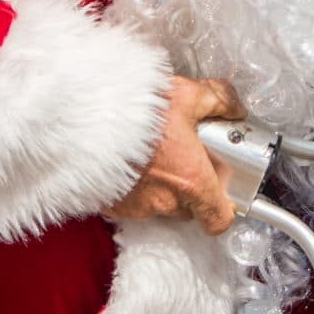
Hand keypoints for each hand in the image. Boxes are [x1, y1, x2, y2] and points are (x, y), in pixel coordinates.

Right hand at [106, 76, 244, 234]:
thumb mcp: (186, 93)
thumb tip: (234, 109)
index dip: (223, 208)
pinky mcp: (110, 204)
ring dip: (159, 186)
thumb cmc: (133, 108)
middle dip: (189, 188)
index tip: (221, 192)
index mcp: (190, 180)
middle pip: (188, 209)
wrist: (79, 115)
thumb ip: (219, 101)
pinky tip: (128, 159)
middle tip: (182, 157)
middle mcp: (164, 200)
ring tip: (151, 153)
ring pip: (158, 205)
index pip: (218, 220)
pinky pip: (130, 201)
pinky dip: (132, 185)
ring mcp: (135, 206)